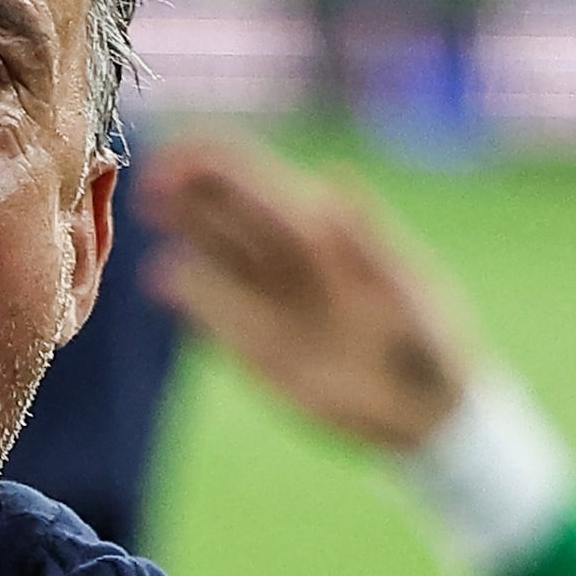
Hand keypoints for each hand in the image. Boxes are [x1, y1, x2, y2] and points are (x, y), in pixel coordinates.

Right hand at [140, 136, 476, 451]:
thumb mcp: (408, 295)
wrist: (427, 416)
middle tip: (144, 186)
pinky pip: (211, 312)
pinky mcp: (255, 348)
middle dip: (182, 190)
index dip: (213, 162)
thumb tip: (335, 182)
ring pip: (210, 255)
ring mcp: (267, 304)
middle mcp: (287, 262)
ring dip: (179, 233)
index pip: (257, 183)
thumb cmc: (431, 345)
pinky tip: (160, 280)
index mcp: (322, 236)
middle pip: (223, 212)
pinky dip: (186, 293)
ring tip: (143, 217)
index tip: (175, 158)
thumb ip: (371, 244)